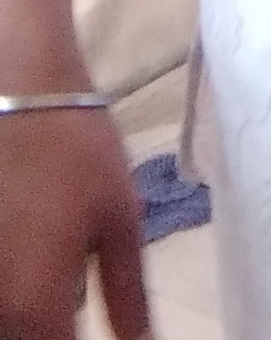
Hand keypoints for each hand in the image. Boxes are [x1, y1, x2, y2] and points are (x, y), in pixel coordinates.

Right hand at [0, 109, 148, 338]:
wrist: (18, 85)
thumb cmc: (76, 149)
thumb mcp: (119, 220)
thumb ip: (129, 296)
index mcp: (37, 311)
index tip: (105, 336)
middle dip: (55, 330)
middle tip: (78, 304)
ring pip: (12, 323)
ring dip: (34, 317)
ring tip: (61, 271)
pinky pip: (2, 298)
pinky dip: (17, 297)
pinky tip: (37, 257)